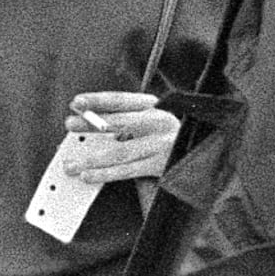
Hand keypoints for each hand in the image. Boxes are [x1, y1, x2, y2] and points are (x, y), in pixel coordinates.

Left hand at [59, 88, 179, 184]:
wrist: (205, 152)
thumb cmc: (169, 134)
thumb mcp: (151, 119)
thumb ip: (124, 119)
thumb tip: (87, 123)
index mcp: (153, 106)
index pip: (120, 100)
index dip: (97, 100)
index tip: (77, 102)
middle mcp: (158, 122)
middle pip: (118, 123)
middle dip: (91, 124)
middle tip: (70, 125)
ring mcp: (160, 145)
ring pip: (119, 151)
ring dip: (92, 158)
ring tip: (71, 163)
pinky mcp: (160, 165)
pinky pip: (127, 170)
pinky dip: (105, 174)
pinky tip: (89, 175)